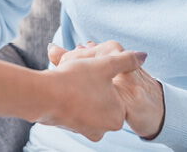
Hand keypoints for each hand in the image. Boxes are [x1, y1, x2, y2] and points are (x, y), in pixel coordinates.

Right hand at [49, 41, 164, 139]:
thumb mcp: (105, 64)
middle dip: (95, 83)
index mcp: (118, 116)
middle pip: (103, 97)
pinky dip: (72, 98)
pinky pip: (77, 108)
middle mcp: (105, 128)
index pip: (117, 90)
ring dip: (83, 89)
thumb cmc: (75, 80)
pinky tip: (64, 88)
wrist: (42, 95)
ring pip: (89, 102)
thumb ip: (126, 60)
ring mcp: (87, 130)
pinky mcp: (72, 128)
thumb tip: (144, 56)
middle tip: (82, 73)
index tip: (93, 70)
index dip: (105, 75)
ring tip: (71, 79)